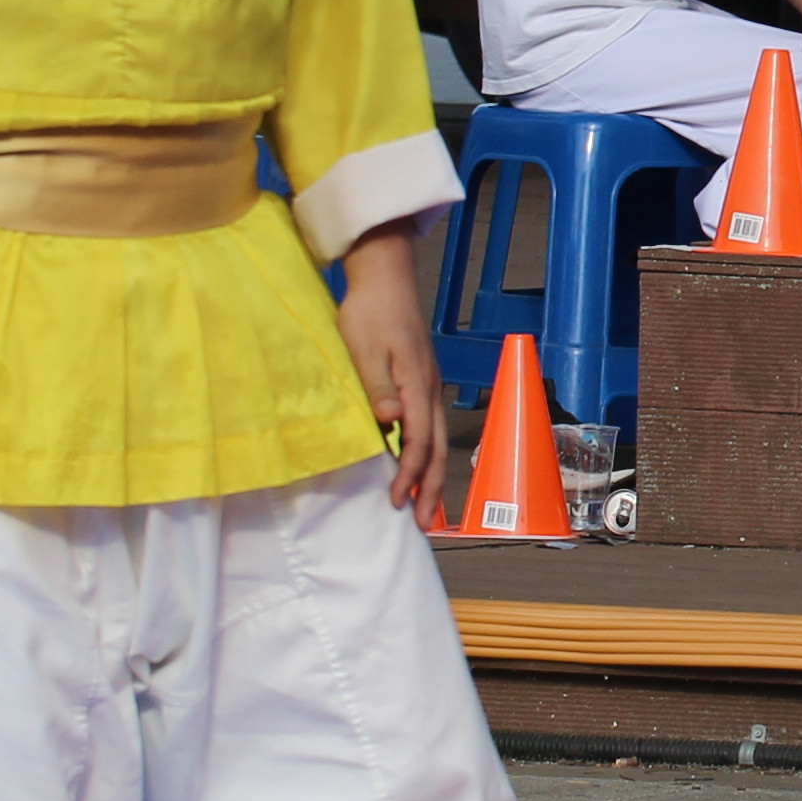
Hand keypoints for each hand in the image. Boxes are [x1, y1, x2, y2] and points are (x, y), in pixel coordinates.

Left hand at [335, 224, 444, 518]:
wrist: (385, 277)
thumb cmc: (369, 311)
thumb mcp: (364, 348)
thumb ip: (378, 387)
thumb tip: (389, 420)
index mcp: (416, 385)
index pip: (418, 442)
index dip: (409, 476)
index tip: (395, 501)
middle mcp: (430, 390)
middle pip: (437, 449)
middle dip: (432, 489)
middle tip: (424, 523)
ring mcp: (430, 385)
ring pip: (437, 440)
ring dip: (432, 475)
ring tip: (426, 505)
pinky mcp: (423, 380)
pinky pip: (430, 426)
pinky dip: (427, 453)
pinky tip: (416, 463)